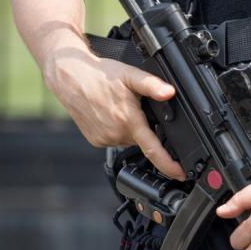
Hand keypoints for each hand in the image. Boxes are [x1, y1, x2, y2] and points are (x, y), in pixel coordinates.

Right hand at [43, 46, 185, 179]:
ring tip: (119, 107)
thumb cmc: (98, 75)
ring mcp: (104, 139)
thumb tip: (169, 92)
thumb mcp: (129, 75)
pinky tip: (110, 114)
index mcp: (128, 121)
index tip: (181, 174)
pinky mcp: (96, 140)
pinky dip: (117, 129)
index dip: (169, 166)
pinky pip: (115, 139)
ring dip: (130, 128)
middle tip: (136, 107)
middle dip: (145, 127)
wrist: (69, 76)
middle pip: (142, 140)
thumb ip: (152, 85)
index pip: (153, 150)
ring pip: (129, 139)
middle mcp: (116, 134)